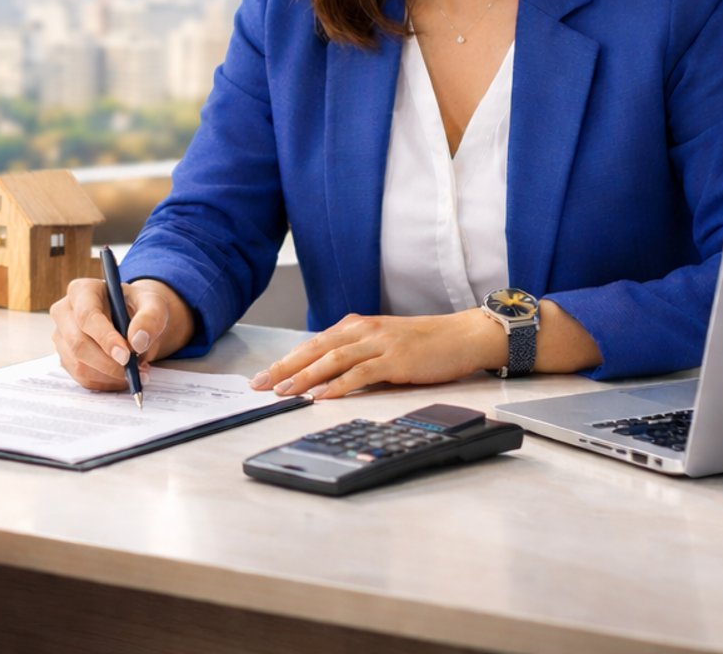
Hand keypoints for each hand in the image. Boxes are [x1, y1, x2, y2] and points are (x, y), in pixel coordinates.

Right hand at [49, 275, 193, 390]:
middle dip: (109, 363)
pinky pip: (82, 378)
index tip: (126, 356)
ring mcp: (62, 337)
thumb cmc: (139, 307)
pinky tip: (123, 376)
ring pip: (79, 365)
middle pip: (78, 343)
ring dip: (111, 375)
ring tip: (136, 370)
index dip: (105, 338)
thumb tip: (138, 341)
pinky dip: (106, 382)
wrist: (133, 320)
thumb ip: (150, 318)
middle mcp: (64, 312)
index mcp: (82, 290)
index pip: (86, 316)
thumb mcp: (153, 304)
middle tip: (136, 370)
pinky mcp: (66, 358)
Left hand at [248, 310, 502, 399]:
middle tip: (260, 385)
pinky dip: (337, 384)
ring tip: (283, 392)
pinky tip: (321, 396)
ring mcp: (379, 343)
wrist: (462, 335)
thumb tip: (325, 377)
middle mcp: (363, 330)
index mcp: (356, 326)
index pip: (312, 344)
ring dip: (304, 376)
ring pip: (332, 359)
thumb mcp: (382, 344)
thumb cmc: (424, 343)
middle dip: (284, 368)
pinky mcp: (395, 359)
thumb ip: (355, 355)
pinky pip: (360, 373)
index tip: (262, 377)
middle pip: (314, 349)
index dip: (285, 360)